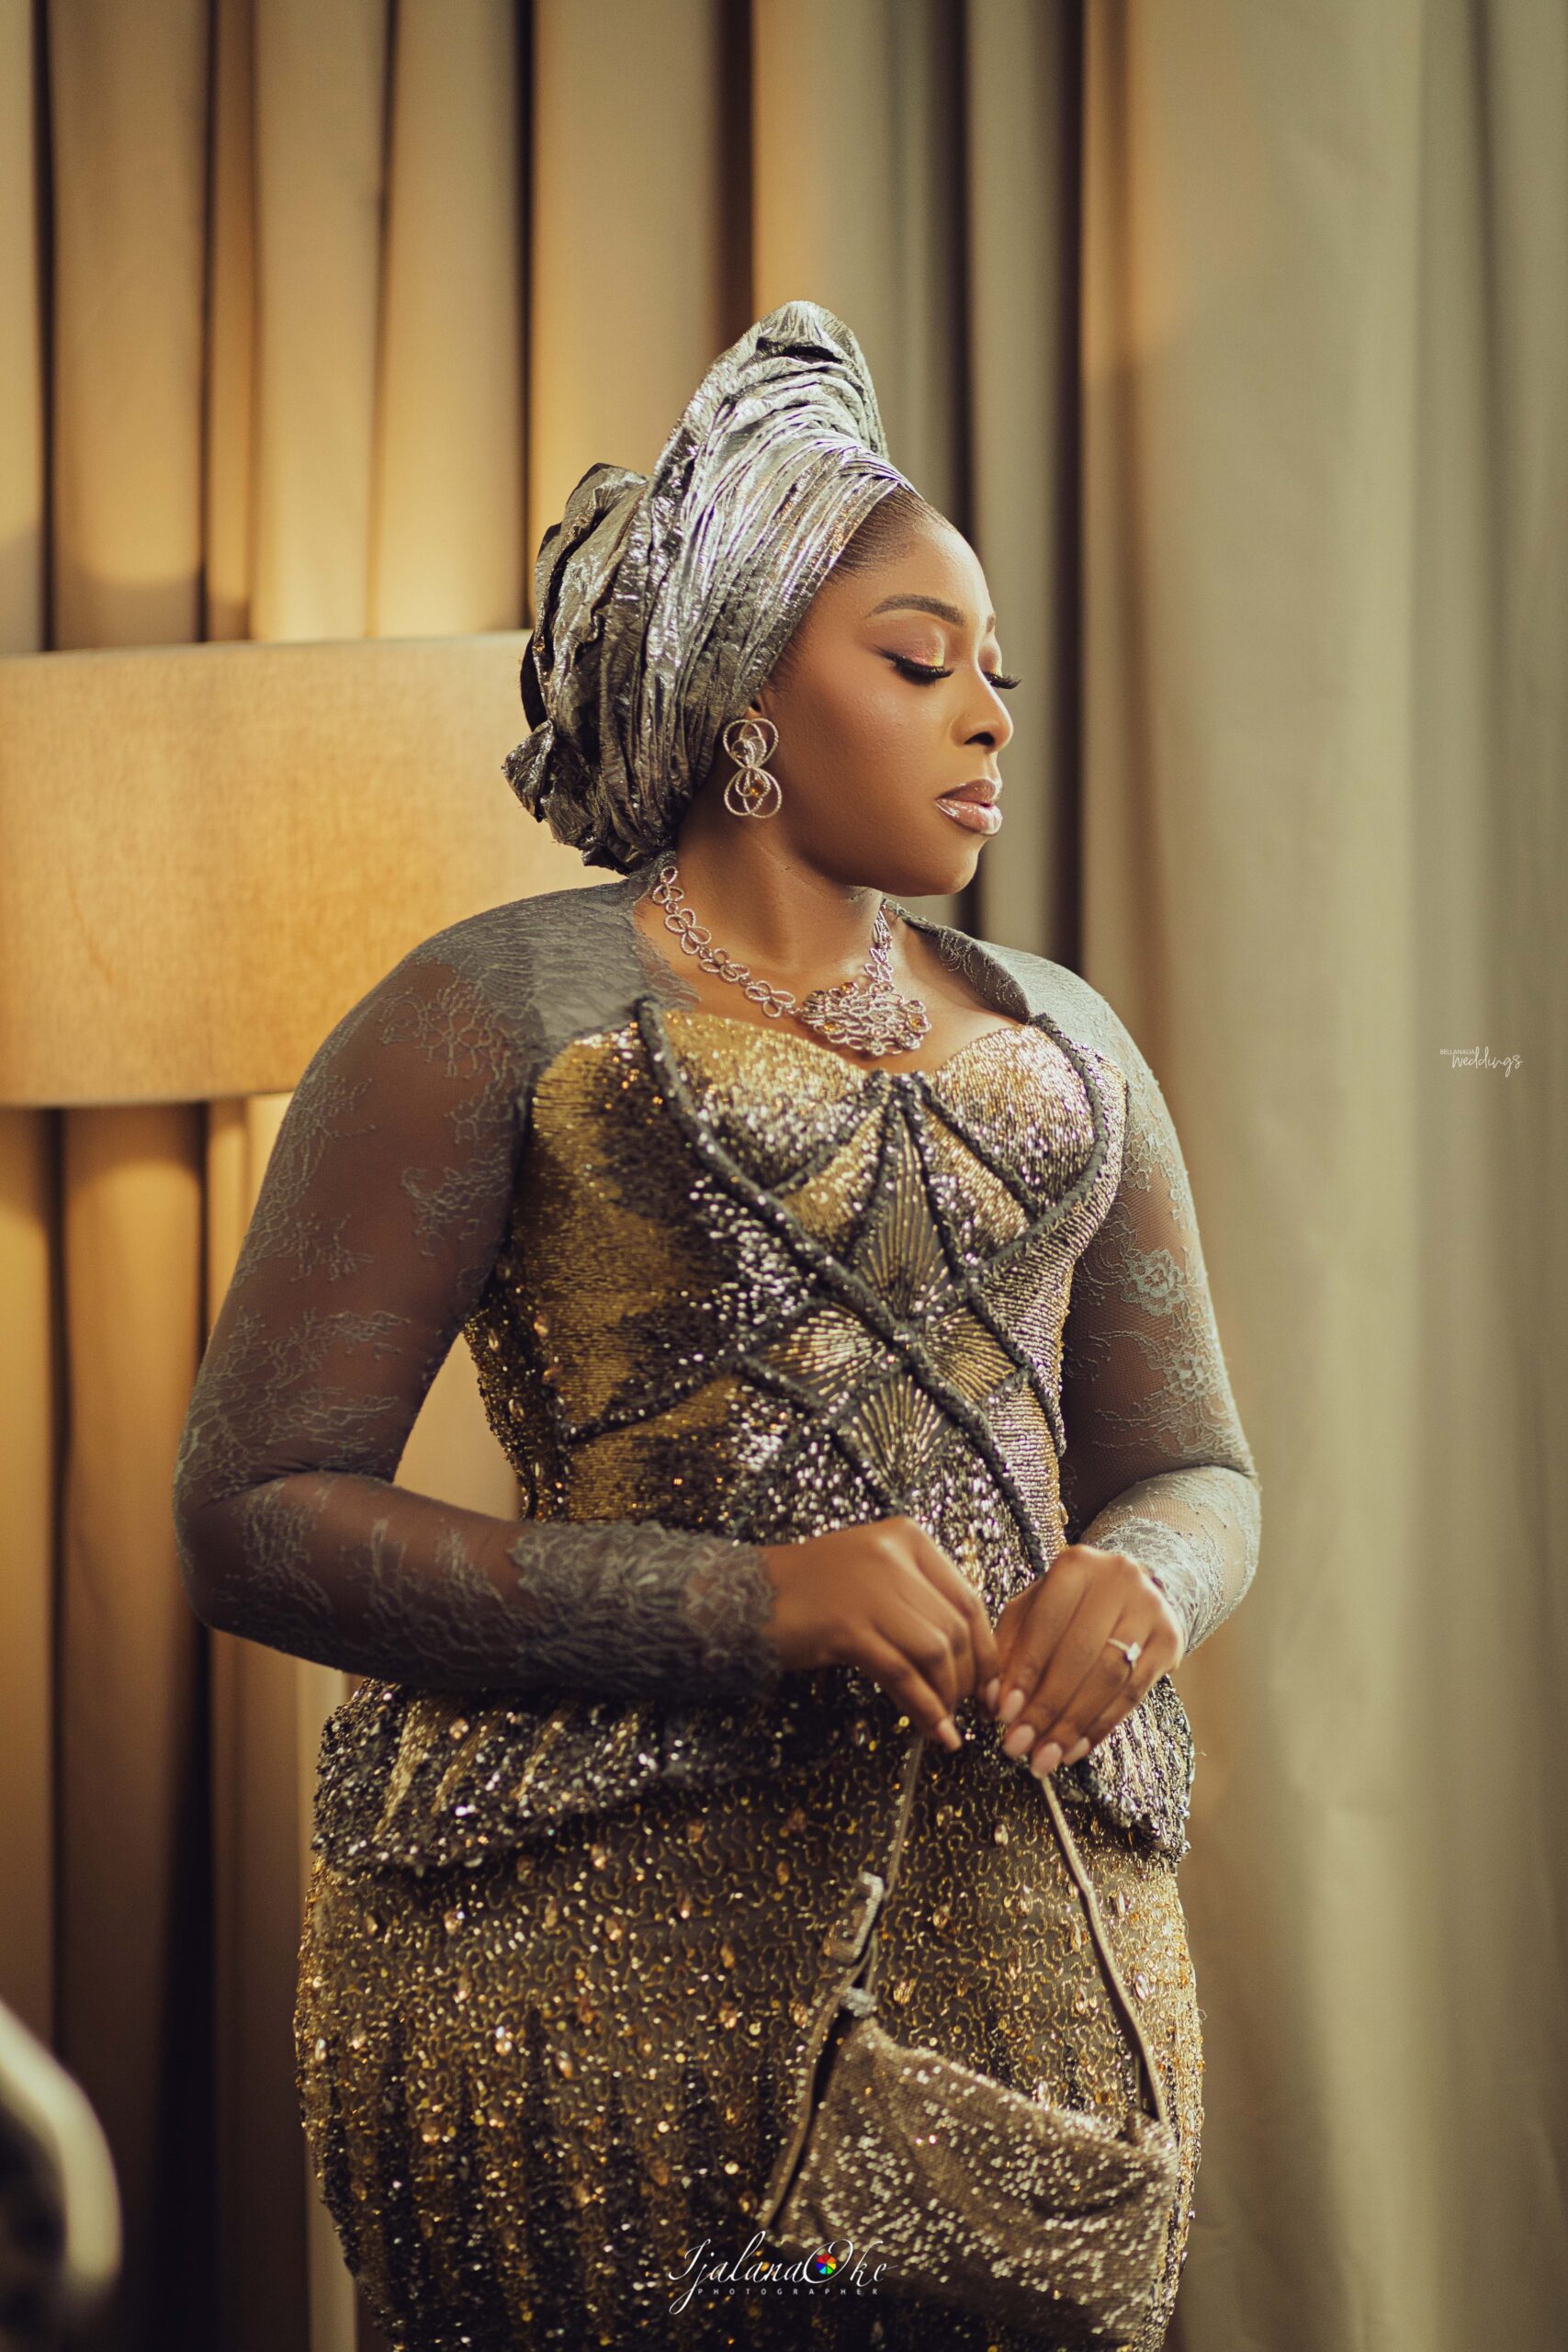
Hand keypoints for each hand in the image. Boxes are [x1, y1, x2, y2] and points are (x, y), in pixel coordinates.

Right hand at [760, 1516, 1001, 1751]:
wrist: (747, 1594)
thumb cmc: (813, 1591)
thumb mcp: (875, 1575)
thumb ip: (920, 1599)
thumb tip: (969, 1655)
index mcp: (907, 1537)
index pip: (968, 1598)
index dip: (986, 1650)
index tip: (991, 1685)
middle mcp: (893, 1555)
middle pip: (956, 1628)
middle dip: (969, 1678)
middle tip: (966, 1709)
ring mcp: (869, 1588)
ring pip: (935, 1651)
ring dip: (946, 1696)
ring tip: (945, 1722)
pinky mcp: (847, 1624)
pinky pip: (902, 1672)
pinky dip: (924, 1707)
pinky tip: (932, 1729)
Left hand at [990, 1544, 1185, 1776]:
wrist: (1133, 1591)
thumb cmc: (1069, 1606)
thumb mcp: (1034, 1612)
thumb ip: (1010, 1649)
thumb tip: (993, 1701)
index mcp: (1076, 1565)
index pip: (1046, 1624)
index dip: (1024, 1673)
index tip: (1003, 1715)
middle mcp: (1118, 1579)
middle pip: (1080, 1656)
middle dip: (1046, 1708)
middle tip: (1019, 1746)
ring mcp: (1150, 1609)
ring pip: (1109, 1678)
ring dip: (1073, 1725)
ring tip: (1045, 1758)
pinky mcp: (1171, 1640)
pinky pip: (1133, 1693)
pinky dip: (1101, 1726)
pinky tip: (1075, 1749)